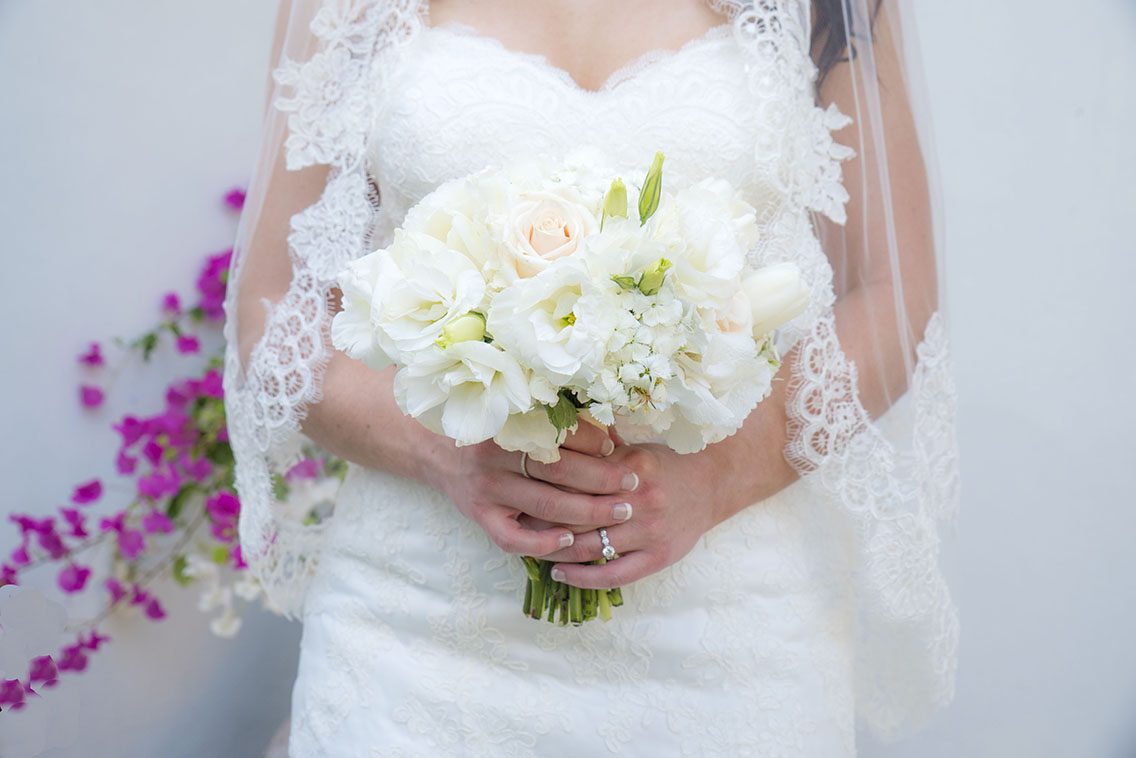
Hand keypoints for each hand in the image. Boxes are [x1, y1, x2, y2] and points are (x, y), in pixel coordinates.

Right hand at [426, 422, 640, 558]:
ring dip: (588, 511)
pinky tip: (571, 540)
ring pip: (546, 505)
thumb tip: (614, 438)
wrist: (441, 454)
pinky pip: (514, 539)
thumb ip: (564, 425)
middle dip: (602, 478)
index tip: (617, 448)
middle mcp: (496, 456)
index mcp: (509, 424)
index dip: (594, 440)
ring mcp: (488, 489)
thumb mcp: (522, 421)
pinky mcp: (481, 517)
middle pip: (559, 470)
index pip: (561, 432)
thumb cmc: (495, 435)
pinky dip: (544, 543)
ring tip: (619, 512)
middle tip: (632, 484)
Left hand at [537, 442, 721, 589]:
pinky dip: (583, 578)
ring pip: (591, 546)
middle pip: (578, 514)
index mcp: (631, 468)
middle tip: (518, 522)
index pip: (576, 480)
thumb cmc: (662, 466)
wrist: (711, 484)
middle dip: (544, 521)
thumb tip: (548, 454)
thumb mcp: (632, 451)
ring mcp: (651, 531)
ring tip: (533, 549)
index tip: (523, 492)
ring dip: (557, 551)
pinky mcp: (659, 557)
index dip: (545, 488)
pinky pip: (614, 575)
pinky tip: (561, 574)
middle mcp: (641, 500)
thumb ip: (596, 455)